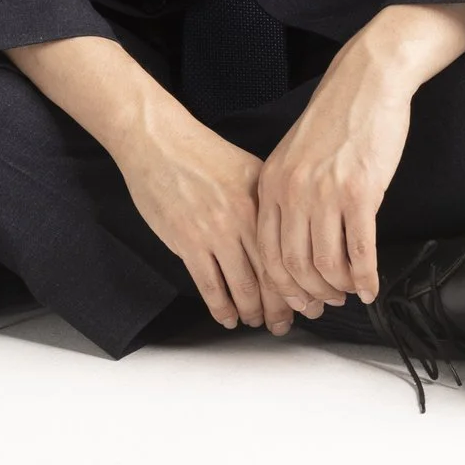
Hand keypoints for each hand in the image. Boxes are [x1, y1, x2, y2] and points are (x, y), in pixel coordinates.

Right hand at [110, 117, 293, 335]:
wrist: (157, 141)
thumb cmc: (198, 152)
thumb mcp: (248, 168)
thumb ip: (268, 202)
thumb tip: (289, 233)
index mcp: (262, 200)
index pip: (290, 254)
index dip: (300, 285)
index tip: (306, 302)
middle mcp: (243, 218)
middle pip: (271, 276)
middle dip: (281, 309)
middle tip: (284, 324)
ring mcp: (214, 232)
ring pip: (243, 287)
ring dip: (252, 312)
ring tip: (255, 321)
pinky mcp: (186, 241)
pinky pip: (209, 286)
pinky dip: (220, 308)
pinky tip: (227, 317)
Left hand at [253, 2, 464, 310]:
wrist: (365, 83)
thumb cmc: (334, 120)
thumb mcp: (293, 156)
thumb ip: (287, 194)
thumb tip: (292, 240)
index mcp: (271, 184)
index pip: (266, 253)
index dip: (282, 286)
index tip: (296, 300)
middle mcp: (292, 192)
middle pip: (293, 267)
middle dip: (310, 295)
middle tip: (325, 305)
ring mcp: (325, 194)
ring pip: (326, 266)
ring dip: (339, 289)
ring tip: (350, 293)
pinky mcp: (360, 193)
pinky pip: (360, 252)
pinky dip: (366, 277)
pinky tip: (372, 287)